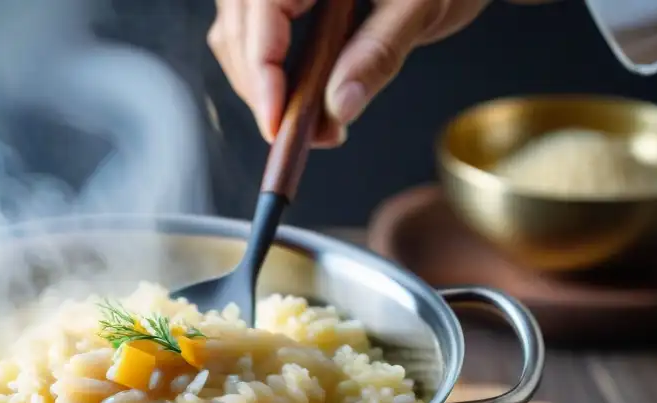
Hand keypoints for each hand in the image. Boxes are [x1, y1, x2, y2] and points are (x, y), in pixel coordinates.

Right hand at [207, 0, 493, 145]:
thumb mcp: (419, 8)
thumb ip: (378, 53)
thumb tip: (339, 108)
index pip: (264, 10)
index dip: (261, 70)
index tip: (275, 122)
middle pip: (239, 28)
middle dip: (260, 88)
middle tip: (297, 135)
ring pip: (237, 35)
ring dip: (261, 85)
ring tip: (310, 122)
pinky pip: (252, 34)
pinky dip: (270, 72)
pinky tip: (302, 98)